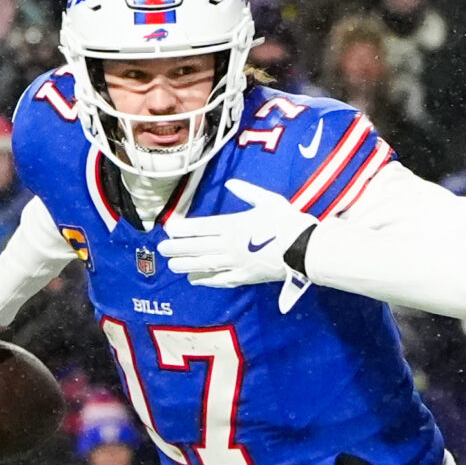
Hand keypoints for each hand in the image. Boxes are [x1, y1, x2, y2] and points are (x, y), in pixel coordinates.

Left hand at [160, 179, 316, 309]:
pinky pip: (221, 279)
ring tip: (172, 266)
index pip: (201, 227)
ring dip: (187, 265)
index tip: (169, 230)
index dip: (183, 229)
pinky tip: (196, 280)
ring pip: (205, 265)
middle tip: (162, 250)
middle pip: (197, 247)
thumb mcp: (268, 200)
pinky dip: (207, 280)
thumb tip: (231, 184)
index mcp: (234, 225)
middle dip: (177, 249)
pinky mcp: (245, 277)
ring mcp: (236, 263)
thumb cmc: (287, 222)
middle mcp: (230, 245)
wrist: (304, 249)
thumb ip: (247, 192)